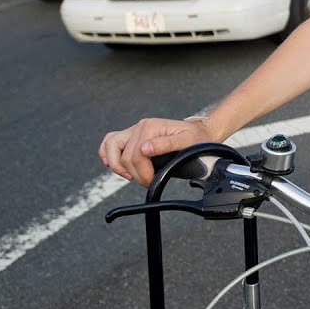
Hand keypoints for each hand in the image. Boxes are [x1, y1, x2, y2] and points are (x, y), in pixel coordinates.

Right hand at [99, 117, 219, 185]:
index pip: (135, 155)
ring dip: (117, 165)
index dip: (142, 173)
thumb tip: (144, 149)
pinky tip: (114, 166)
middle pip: (123, 156)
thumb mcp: (188, 141)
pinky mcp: (132, 136)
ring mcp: (134, 130)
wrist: (201, 133)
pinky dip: (108, 154)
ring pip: (110, 146)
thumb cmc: (197, 139)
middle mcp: (140, 126)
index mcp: (150, 126)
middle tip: (148, 182)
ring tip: (131, 176)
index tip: (152, 181)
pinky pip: (110, 142)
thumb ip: (166, 144)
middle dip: (134, 173)